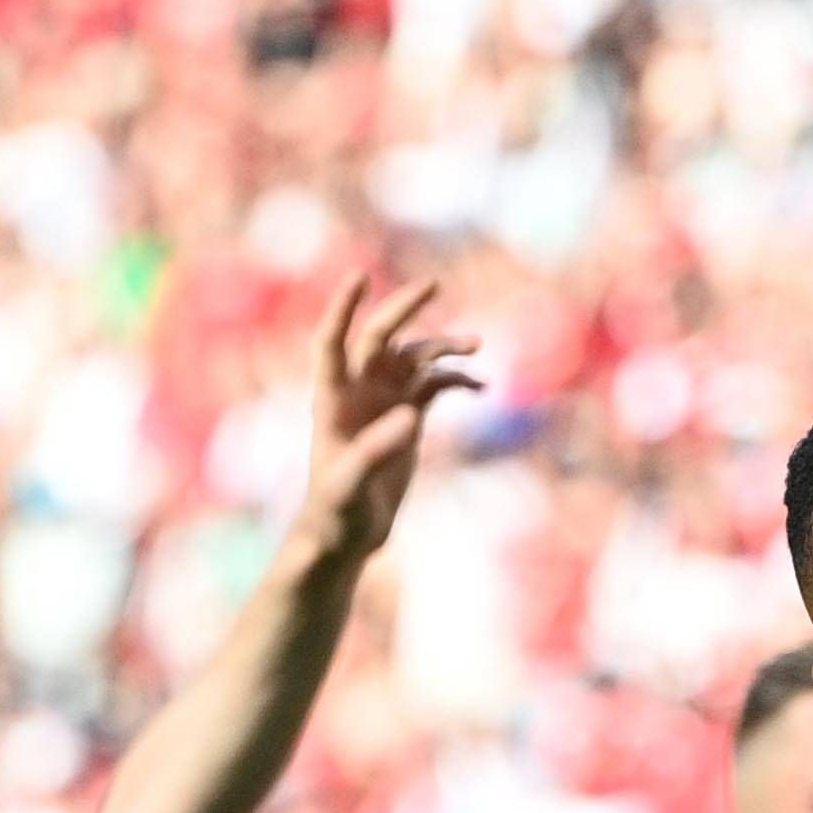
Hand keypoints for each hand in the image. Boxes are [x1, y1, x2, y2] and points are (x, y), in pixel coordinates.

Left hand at [297, 273, 479, 559]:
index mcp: (333, 400)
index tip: (361, 277)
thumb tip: (413, 414)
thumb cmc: (336, 513)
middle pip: (380, 338)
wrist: (348, 535)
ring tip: (476, 347)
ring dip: (443, 348)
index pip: (332, 343)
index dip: (343, 309)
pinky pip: (435, 386)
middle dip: (404, 310)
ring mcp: (384, 404)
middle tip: (432, 285)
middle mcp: (358, 393)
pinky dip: (456, 380)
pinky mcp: (407, 420)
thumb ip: (377, 449)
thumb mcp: (350, 484)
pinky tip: (480, 387)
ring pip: (414, 360)